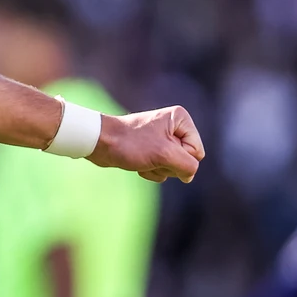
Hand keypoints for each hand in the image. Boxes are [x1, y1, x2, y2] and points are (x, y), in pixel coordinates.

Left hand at [89, 106, 204, 182]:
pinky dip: (149, 171)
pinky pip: (161, 169)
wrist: (100, 144)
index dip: (179, 158)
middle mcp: (174, 127)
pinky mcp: (152, 150)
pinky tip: (137, 163)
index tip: (160, 151)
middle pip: (186, 160)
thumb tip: (188, 176)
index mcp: (181, 120)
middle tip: (149, 155)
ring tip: (142, 158)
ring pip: (173, 167)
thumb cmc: (131, 144)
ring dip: (157, 169)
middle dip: (167, 164)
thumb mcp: (165, 154)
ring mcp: (163, 139)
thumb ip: (187, 166)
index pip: (196, 152)